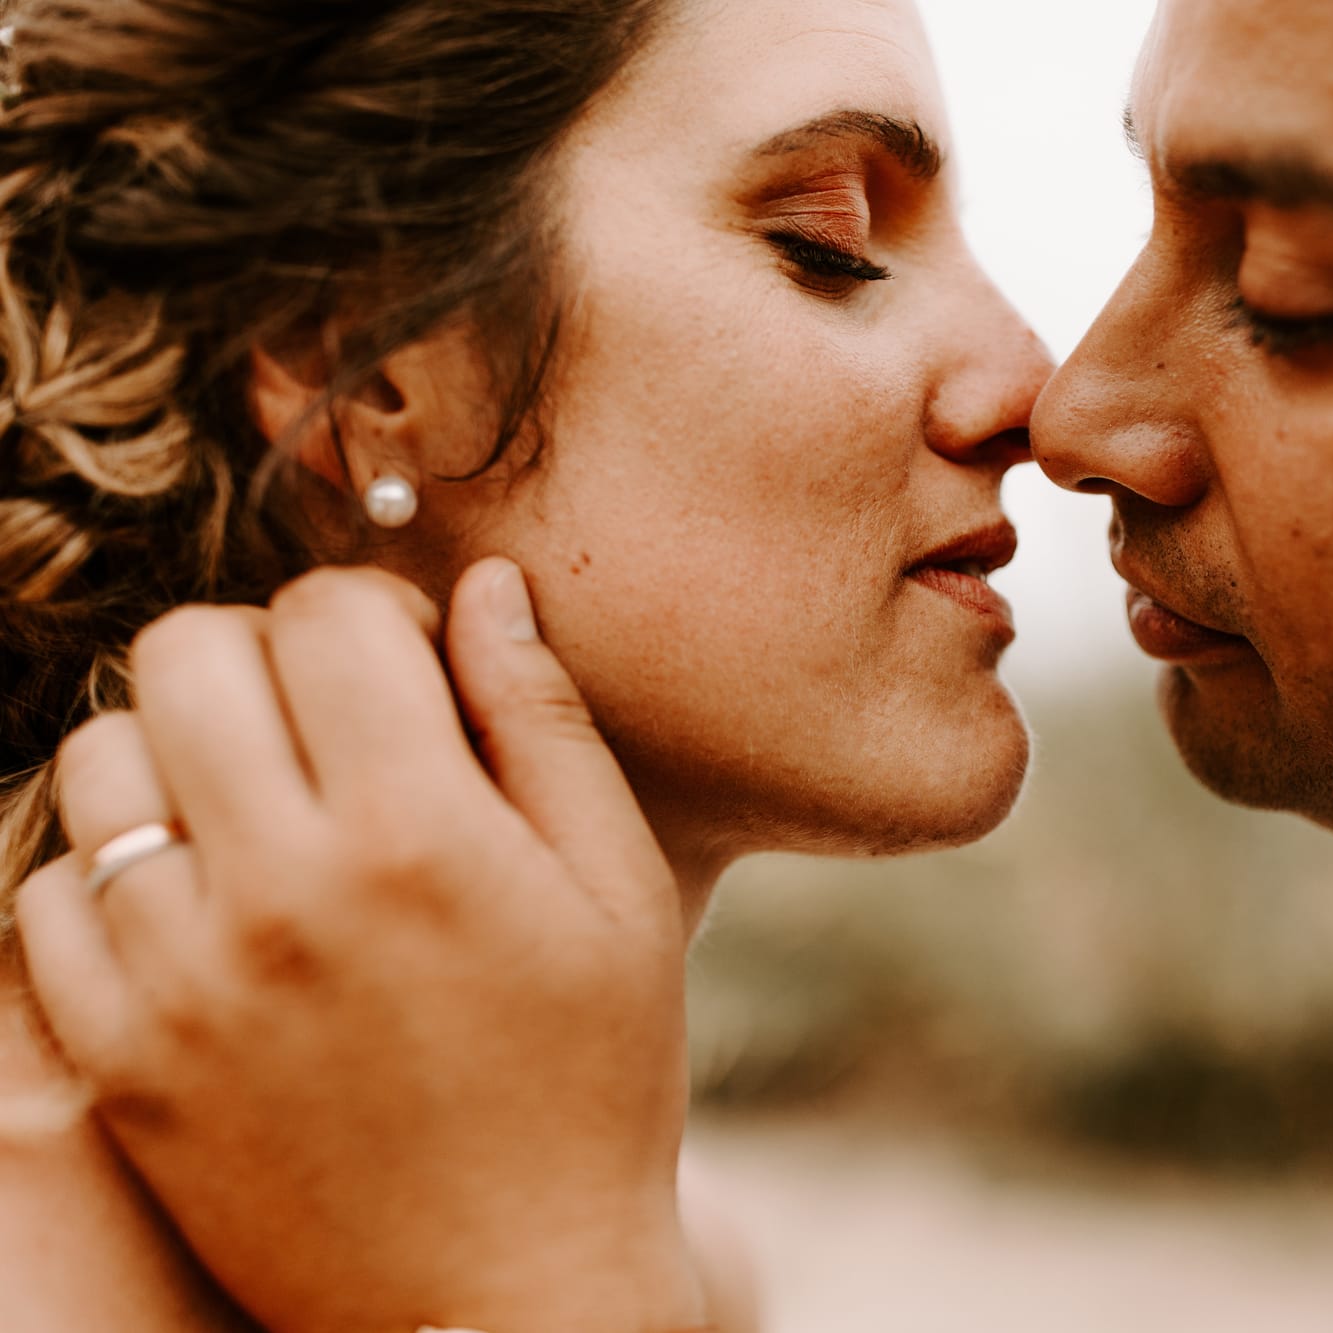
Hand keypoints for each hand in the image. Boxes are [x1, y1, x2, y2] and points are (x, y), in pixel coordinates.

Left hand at [16, 561, 707, 1332]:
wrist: (507, 1292)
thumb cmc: (595, 1083)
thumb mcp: (622, 893)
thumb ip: (546, 724)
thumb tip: (486, 589)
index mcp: (422, 834)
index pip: (328, 615)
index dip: (373, 611)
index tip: (405, 665)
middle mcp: (280, 889)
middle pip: (188, 656)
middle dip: (261, 654)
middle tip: (323, 720)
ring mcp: (180, 979)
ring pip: (98, 759)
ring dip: (176, 750)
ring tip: (255, 805)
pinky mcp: (120, 1059)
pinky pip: (50, 895)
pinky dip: (116, 869)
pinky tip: (202, 902)